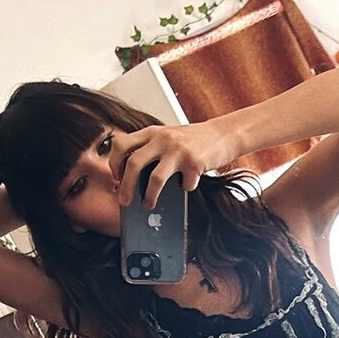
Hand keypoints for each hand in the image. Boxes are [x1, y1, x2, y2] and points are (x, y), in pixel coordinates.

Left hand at [110, 118, 236, 207]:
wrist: (224, 133)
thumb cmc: (193, 139)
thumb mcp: (167, 136)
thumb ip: (151, 148)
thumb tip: (132, 177)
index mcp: (152, 132)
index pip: (121, 145)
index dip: (114, 163)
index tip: (116, 178)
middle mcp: (163, 138)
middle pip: (133, 163)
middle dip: (126, 186)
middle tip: (124, 201)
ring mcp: (179, 150)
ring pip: (155, 178)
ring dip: (149, 196)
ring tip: (148, 205)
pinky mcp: (194, 162)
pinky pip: (185, 185)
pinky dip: (185, 188)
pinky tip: (188, 184)